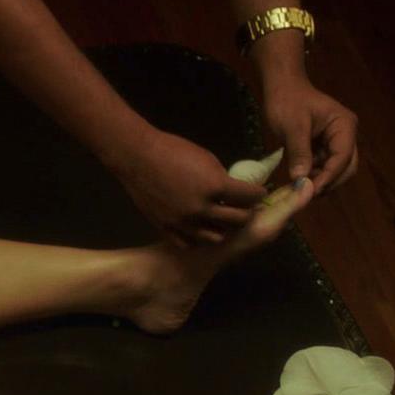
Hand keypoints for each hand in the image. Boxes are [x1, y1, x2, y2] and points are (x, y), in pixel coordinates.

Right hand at [107, 129, 267, 246]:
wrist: (136, 157)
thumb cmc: (173, 151)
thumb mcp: (207, 160)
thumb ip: (222, 180)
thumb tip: (235, 192)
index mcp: (215, 186)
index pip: (252, 197)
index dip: (258, 193)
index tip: (257, 192)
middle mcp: (201, 209)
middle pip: (239, 220)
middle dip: (246, 213)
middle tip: (244, 207)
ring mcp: (182, 221)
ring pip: (216, 237)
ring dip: (223, 228)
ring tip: (221, 219)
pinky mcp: (165, 227)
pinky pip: (189, 242)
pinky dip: (198, 237)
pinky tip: (199, 227)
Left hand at [262, 79, 358, 193]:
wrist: (281, 87)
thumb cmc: (287, 101)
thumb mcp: (292, 127)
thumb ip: (299, 152)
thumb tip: (300, 179)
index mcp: (345, 126)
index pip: (343, 157)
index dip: (328, 176)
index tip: (310, 190)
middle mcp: (345, 134)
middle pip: (345, 166)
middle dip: (328, 182)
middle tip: (306, 195)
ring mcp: (335, 140)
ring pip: (335, 168)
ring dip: (320, 180)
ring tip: (299, 189)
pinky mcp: (323, 145)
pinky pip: (323, 165)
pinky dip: (313, 174)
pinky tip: (298, 181)